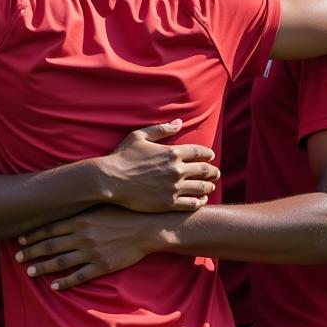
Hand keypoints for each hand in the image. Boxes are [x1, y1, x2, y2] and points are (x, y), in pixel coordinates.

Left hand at [16, 207, 156, 290]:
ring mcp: (91, 252)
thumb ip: (81, 209)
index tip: (21, 240)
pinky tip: (54, 287)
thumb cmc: (122, 213)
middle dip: (32, 252)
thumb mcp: (99, 206)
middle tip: (17, 258)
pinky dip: (65, 282)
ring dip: (43, 268)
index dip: (34, 235)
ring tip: (29, 273)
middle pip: (51, 245)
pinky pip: (79, 276)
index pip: (50, 228)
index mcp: (80, 220)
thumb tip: (65, 204)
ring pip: (61, 262)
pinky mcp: (102, 266)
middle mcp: (82, 236)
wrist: (145, 227)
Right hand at [98, 120, 217, 211]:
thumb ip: (161, 129)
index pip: (200, 152)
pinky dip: (200, 202)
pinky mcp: (169, 203)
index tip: (210, 156)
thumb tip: (179, 122)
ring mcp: (174, 188)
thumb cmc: (123, 156)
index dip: (208, 154)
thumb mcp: (140, 136)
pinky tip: (201, 200)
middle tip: (216, 173)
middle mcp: (177, 170)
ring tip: (211, 186)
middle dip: (213, 171)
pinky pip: (192, 204)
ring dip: (209, 186)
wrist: (111, 180)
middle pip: (205, 170)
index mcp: (172, 152)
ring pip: (202, 188)